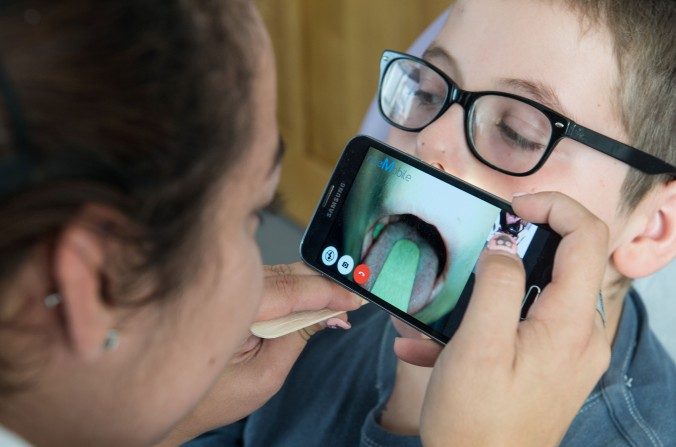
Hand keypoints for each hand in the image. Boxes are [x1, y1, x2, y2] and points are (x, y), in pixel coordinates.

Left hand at [158, 262, 360, 444]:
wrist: (168, 399)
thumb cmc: (212, 397)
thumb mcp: (265, 376)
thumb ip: (296, 338)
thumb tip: (329, 312)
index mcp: (229, 308)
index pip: (289, 290)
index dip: (326, 293)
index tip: (355, 299)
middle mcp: (223, 287)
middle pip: (286, 273)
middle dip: (322, 285)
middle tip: (352, 301)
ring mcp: (223, 284)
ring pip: (278, 272)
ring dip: (309, 285)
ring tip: (336, 304)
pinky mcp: (226, 288)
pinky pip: (266, 278)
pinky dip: (292, 287)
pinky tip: (309, 299)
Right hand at [397, 192, 610, 446]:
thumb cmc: (478, 422)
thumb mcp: (478, 345)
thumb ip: (497, 284)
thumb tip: (504, 246)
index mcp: (570, 323)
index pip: (586, 236)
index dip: (553, 207)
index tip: (512, 209)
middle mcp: (579, 335)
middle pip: (562, 262)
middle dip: (512, 252)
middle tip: (472, 259)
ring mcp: (565, 352)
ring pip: (534, 294)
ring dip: (486, 294)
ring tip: (441, 315)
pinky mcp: (548, 366)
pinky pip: (520, 327)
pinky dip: (482, 326)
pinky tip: (434, 348)